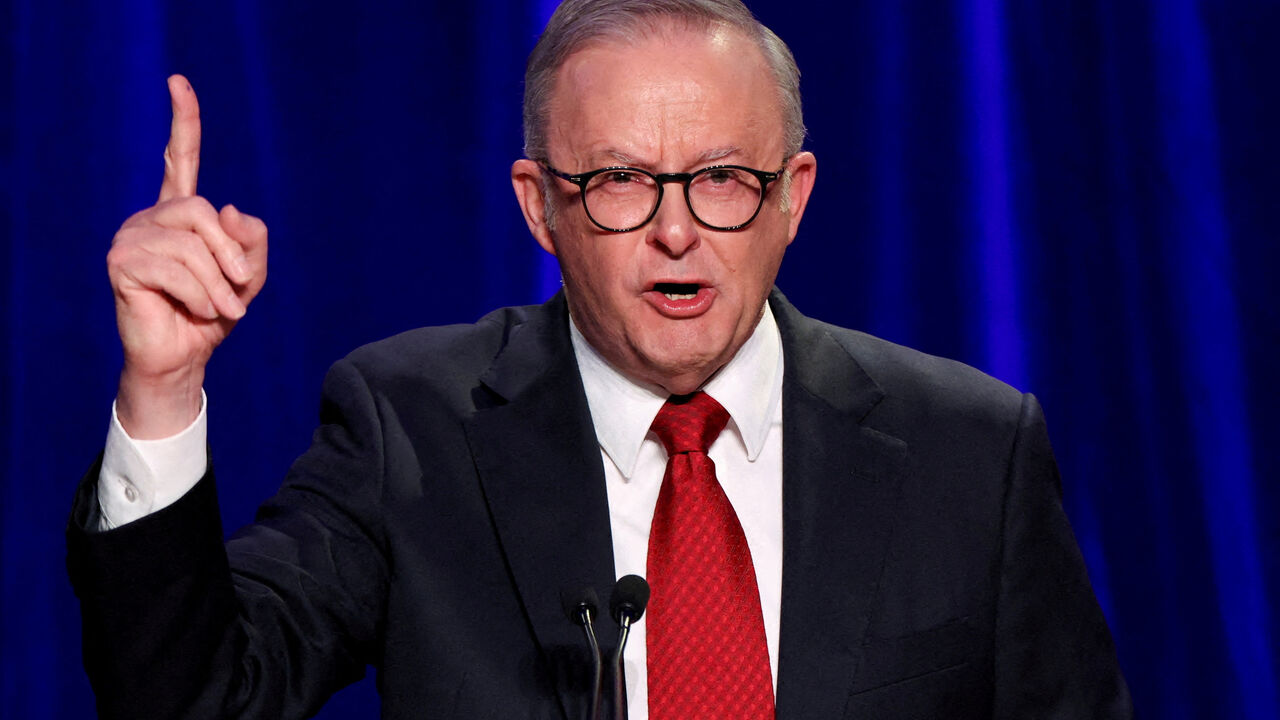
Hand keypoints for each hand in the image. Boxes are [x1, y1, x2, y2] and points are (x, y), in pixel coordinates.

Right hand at [107, 75, 267, 437]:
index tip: (179, 82)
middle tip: (240, 290)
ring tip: (220, 309)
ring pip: (191, 243)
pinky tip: (198, 311)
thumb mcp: (247, 277)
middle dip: (231, 254)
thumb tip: (229, 208)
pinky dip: (200, 294)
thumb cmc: (213, 316)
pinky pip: (175, 267)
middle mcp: (152, 217)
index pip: (181, 159)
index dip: (184, 122)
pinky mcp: (122, 262)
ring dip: (218, 284)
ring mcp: (131, 237)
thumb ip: (251, 242)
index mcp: (181, 214)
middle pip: (202, 210)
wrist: (182, 358)